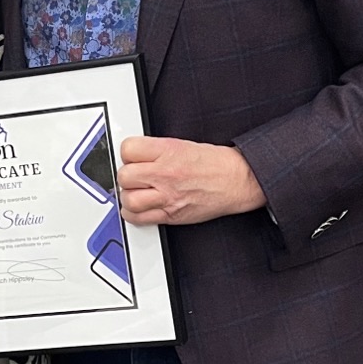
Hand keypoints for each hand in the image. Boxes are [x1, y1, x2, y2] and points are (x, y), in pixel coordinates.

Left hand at [116, 136, 266, 224]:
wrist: (237, 180)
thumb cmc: (215, 164)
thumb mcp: (183, 144)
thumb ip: (157, 150)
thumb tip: (136, 155)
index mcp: (168, 151)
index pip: (128, 149)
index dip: (127, 153)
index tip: (132, 157)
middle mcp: (166, 174)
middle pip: (125, 175)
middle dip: (126, 176)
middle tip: (134, 176)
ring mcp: (168, 196)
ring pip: (129, 199)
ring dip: (128, 197)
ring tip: (135, 192)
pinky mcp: (171, 215)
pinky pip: (139, 219)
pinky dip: (133, 215)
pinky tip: (138, 208)